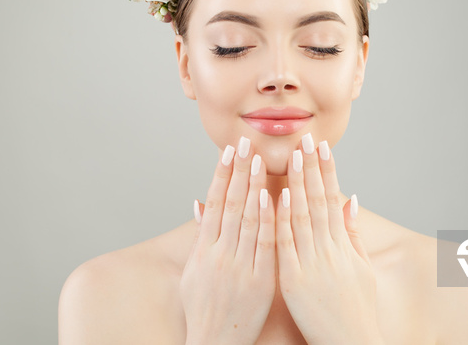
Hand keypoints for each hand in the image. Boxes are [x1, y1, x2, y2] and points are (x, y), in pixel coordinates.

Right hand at [180, 136, 275, 344]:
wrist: (216, 344)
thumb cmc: (204, 307)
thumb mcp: (193, 271)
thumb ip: (200, 236)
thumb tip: (199, 203)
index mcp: (203, 250)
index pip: (214, 203)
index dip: (221, 175)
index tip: (228, 151)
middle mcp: (219, 254)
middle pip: (231, 204)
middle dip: (239, 171)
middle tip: (246, 143)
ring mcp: (240, 267)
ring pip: (249, 219)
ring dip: (255, 187)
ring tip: (261, 160)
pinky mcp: (260, 281)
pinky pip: (267, 245)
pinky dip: (271, 220)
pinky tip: (275, 197)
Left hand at [275, 133, 383, 344]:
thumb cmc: (356, 310)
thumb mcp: (362, 268)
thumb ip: (354, 233)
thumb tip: (352, 199)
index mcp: (343, 245)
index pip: (333, 198)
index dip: (327, 170)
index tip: (322, 146)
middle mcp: (328, 249)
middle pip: (318, 200)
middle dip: (311, 167)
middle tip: (306, 138)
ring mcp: (311, 263)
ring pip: (302, 215)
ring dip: (297, 182)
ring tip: (293, 154)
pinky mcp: (293, 280)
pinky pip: (286, 244)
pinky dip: (283, 218)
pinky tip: (280, 194)